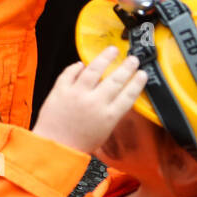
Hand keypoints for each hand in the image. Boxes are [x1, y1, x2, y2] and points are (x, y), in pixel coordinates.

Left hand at [32, 47, 146, 153]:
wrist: (54, 146)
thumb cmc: (79, 143)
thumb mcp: (104, 132)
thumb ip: (110, 114)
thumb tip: (114, 97)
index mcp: (109, 116)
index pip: (128, 96)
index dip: (137, 83)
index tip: (142, 73)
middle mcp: (94, 103)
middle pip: (114, 80)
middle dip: (126, 68)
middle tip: (132, 58)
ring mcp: (76, 94)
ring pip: (92, 71)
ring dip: (104, 59)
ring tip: (112, 50)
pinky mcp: (60, 90)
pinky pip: (69, 73)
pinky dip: (76, 67)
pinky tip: (82, 63)